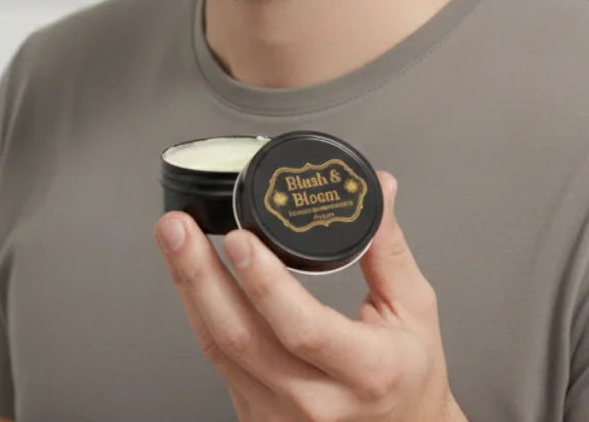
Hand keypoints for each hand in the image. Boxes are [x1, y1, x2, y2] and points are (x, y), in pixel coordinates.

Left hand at [154, 172, 466, 421]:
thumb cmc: (410, 374)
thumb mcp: (414, 308)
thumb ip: (387, 247)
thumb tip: (377, 189)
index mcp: (367, 371)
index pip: (304, 329)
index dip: (266, 285)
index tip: (240, 239)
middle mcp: (317, 403)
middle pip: (242, 339)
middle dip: (200, 276)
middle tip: (179, 227)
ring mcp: (281, 418)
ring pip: (219, 351)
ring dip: (190, 289)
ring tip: (174, 238)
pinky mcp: (257, 419)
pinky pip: (219, 363)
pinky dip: (201, 314)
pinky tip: (191, 277)